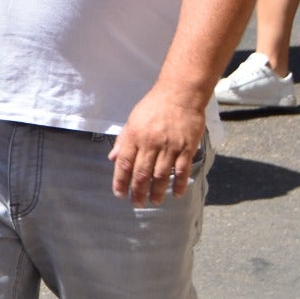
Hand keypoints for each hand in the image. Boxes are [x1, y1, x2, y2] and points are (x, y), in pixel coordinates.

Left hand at [108, 83, 206, 207]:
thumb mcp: (133, 120)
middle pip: (141, 173)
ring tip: (154, 201)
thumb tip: (112, 158)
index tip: (119, 194)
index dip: (120, 181)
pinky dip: (179, 184)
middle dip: (137, 191)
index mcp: (134, 136)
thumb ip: (123, 140)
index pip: (124, 163)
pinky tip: (176, 193)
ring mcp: (169, 146)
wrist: (180, 95)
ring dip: (157, 191)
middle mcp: (150, 143)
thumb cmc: (154, 107)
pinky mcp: (186, 148)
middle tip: (136, 203)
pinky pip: (182, 170)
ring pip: (161, 175)